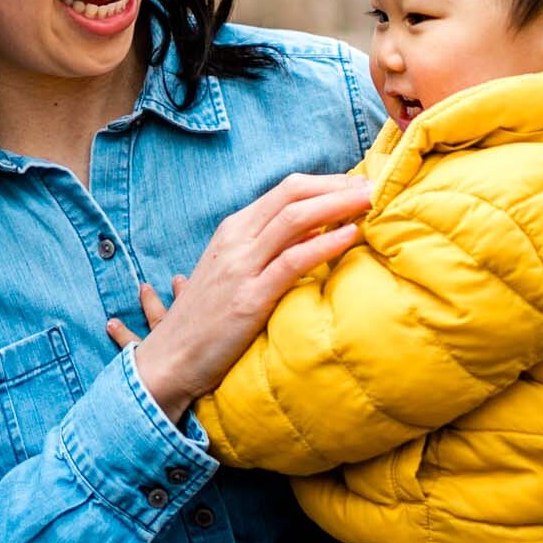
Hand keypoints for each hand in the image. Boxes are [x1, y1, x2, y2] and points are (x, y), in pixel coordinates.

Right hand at [107, 172, 369, 420]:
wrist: (170, 359)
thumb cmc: (204, 320)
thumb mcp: (231, 273)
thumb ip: (265, 249)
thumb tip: (312, 231)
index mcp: (231, 230)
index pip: (284, 191)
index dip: (325, 183)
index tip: (356, 185)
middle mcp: (234, 241)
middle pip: (292, 195)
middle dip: (337, 187)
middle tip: (372, 187)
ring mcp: (240, 268)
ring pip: (295, 219)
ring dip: (338, 205)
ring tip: (370, 202)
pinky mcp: (249, 298)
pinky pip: (292, 261)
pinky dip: (325, 243)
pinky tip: (350, 236)